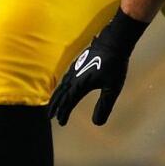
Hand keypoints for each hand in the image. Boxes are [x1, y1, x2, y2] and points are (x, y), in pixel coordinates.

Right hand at [48, 10, 147, 125]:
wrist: (113, 42)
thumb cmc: (115, 65)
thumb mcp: (112, 88)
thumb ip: (104, 106)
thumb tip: (97, 123)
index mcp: (81, 84)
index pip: (68, 102)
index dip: (64, 113)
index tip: (61, 123)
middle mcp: (75, 77)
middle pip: (61, 94)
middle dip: (55, 106)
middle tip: (50, 117)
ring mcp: (75, 68)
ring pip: (62, 85)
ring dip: (57, 96)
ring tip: (53, 104)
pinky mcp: (78, 63)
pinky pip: (65, 78)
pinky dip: (61, 86)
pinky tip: (64, 87)